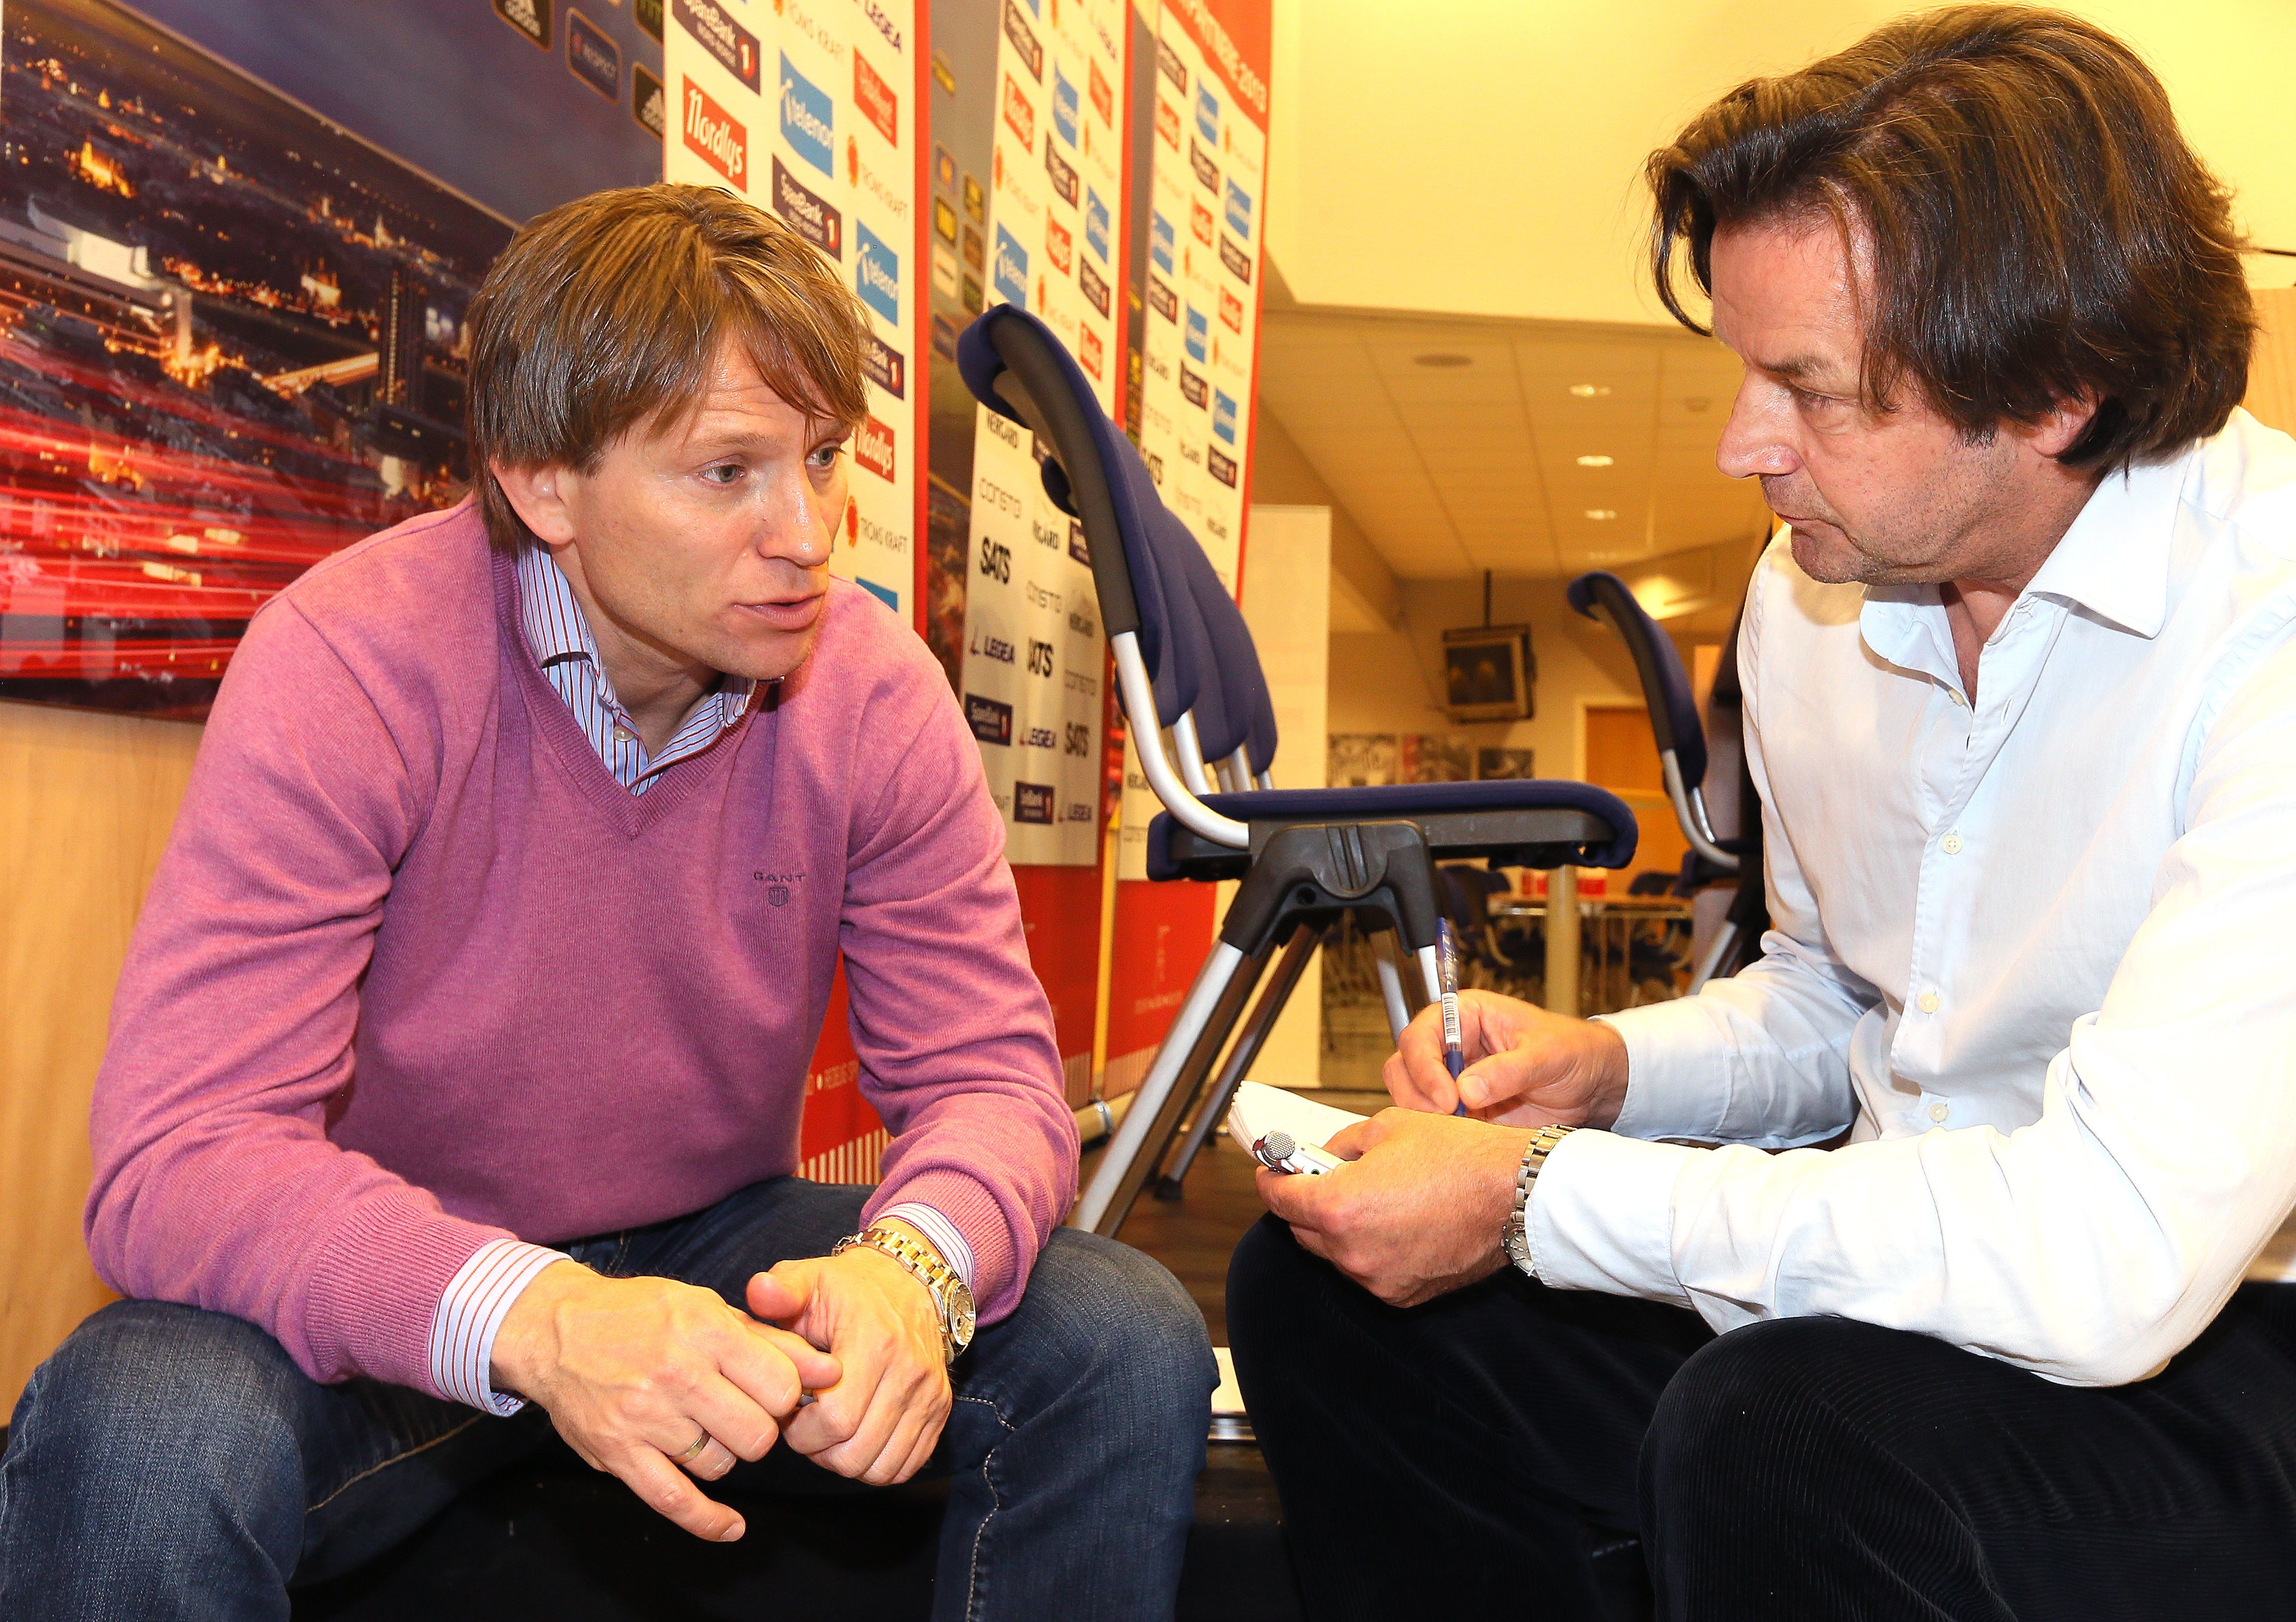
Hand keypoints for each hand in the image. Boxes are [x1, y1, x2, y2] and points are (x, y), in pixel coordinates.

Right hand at [489, 1260, 839, 1541]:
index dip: (786, 1396)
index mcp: (706, 1331)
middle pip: (757, 1433)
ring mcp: (644, 1418)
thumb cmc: (643, 1313)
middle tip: (741, 1413)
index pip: (781, 1386)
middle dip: (759, 1429)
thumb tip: (832, 1371)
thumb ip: (773, 1342)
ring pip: (720, 1465)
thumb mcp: (709, 1309)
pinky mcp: (618, 1453)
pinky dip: (708, 1521)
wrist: (558, 1328)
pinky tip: (731, 1526)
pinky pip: (675, 1501)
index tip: (772, 1391)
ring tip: (704, 1428)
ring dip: (723, 1454)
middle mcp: (677, 1374)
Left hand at [747, 1221, 952, 1486]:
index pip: (836, 1420)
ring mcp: (929, 1394)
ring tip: (830, 1432)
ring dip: (846, 1462)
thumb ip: (779, 1290)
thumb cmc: (846, 1288)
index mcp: (873, 1343)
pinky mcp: (940, 1409)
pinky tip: (857, 1437)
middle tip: (805, 1426)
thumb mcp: (808, 1279)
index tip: (789, 1411)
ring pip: (881, 1469)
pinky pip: (906, 1466)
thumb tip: (759, 1292)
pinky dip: (877, 1465)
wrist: (908, 1282)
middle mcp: (909, 1372)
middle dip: (819, 1452)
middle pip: (856, 1453)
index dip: (801, 1432)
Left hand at [1258, 1109, 1532, 1306]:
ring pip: (1335, 1254)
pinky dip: (1371, 1249)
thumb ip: (1342, 1145)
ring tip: (1372, 1198)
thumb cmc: (1459, 1156)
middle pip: (1301, 1230)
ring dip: (1339, 1228)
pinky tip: (1396, 1222)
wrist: (1516, 1195)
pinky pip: (1369, 1270)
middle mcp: (1352, 1252)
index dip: (1271, 1179)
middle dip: (1304, 1203)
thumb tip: (1322, 1157)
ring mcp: (1377, 1279)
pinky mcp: (1403, 1294)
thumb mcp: (1387, 1127)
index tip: (1272, 1170)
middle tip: (1320, 1179)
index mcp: (1339, 1207)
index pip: (1279, 1199)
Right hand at [1384, 989, 1628, 1127]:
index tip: (1445, 1097)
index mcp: (1466, 1016)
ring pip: (1411, 1097)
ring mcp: (1453, 1081)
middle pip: (1404, 1066)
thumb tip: (1465, 1090)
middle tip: (1447, 1117)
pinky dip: (1439, 1134)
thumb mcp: (1547, 1055)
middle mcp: (1452, 1047)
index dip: (1424, 1066)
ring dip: (1425, 1117)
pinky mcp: (1461, 1112)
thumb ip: (1508, 1070)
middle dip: (1417, 1094)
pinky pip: (1434, 1123)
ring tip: (1461, 1129)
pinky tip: (1462, 1142)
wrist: (1595, 1086)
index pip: (1421, 1034)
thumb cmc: (1573, 1052)